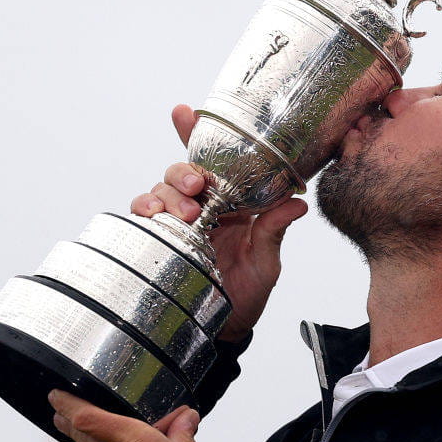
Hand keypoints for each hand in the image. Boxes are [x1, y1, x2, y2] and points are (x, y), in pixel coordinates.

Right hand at [130, 104, 307, 342]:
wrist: (223, 329)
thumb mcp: (266, 261)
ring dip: (168, 194)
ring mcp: (179, 223)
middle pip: (183, 171)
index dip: (197, 133)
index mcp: (232, 202)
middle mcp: (203, 206)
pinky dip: (144, 211)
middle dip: (185, 172)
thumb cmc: (247, 293)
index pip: (215, 161)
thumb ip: (274, 230)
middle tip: (197, 187)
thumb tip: (297, 202)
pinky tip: (152, 217)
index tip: (185, 112)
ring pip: (161, 190)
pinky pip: (144, 218)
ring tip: (184, 212)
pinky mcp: (161, 241)